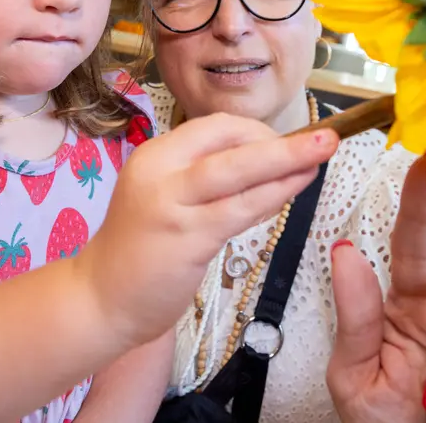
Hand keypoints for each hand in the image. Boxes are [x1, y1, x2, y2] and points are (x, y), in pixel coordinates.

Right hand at [79, 113, 337, 347]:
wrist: (99, 299)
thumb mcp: (165, 196)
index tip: (287, 143)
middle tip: (325, 138)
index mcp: (156, 155)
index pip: (215, 126)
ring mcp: (171, 204)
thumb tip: (265, 158)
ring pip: (238, 171)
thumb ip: (204, 176)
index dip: (258, 131)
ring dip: (287, 161)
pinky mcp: (186, 238)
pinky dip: (274, 196)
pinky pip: (240, 210)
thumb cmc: (142, 249)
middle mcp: (159, 171)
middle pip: (229, 141)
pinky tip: (296, 189)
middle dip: (283, 139)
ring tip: (323, 156)